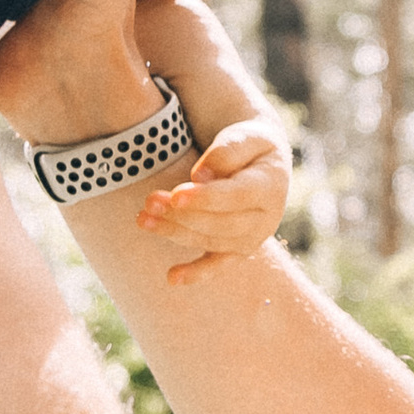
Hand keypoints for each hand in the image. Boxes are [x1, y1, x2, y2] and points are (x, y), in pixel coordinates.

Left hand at [135, 118, 291, 284]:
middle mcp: (265, 219)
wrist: (262, 164)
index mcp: (271, 187)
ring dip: (174, 232)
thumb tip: (202, 177)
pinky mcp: (237, 251)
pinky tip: (172, 277)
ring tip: (142, 219)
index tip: (176, 196)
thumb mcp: (246, 135)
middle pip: (220, 223)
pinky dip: (196, 273)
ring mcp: (251, 239)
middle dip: (182, 215)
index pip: (236, 196)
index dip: (206, 198)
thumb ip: (227, 151)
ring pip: (210, 241)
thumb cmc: (250, 145)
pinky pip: (217, 266)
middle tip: (150, 201)